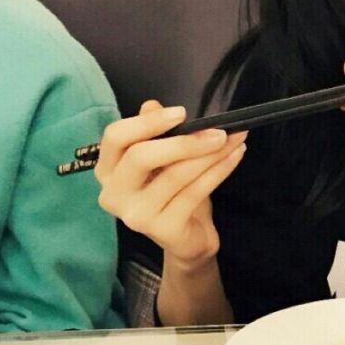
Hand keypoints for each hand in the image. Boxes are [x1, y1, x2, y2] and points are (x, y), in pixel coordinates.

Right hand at [94, 100, 247, 267]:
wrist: (188, 238)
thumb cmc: (173, 193)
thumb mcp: (164, 160)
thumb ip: (156, 135)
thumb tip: (153, 105)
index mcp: (109, 170)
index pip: (115, 137)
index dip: (147, 123)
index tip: (181, 112)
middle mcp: (113, 193)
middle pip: (141, 156)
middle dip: (184, 141)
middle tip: (218, 132)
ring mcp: (135, 215)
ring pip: (175, 175)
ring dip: (211, 154)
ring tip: (234, 140)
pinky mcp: (161, 229)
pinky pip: (195, 192)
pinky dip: (219, 171)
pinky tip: (235, 156)